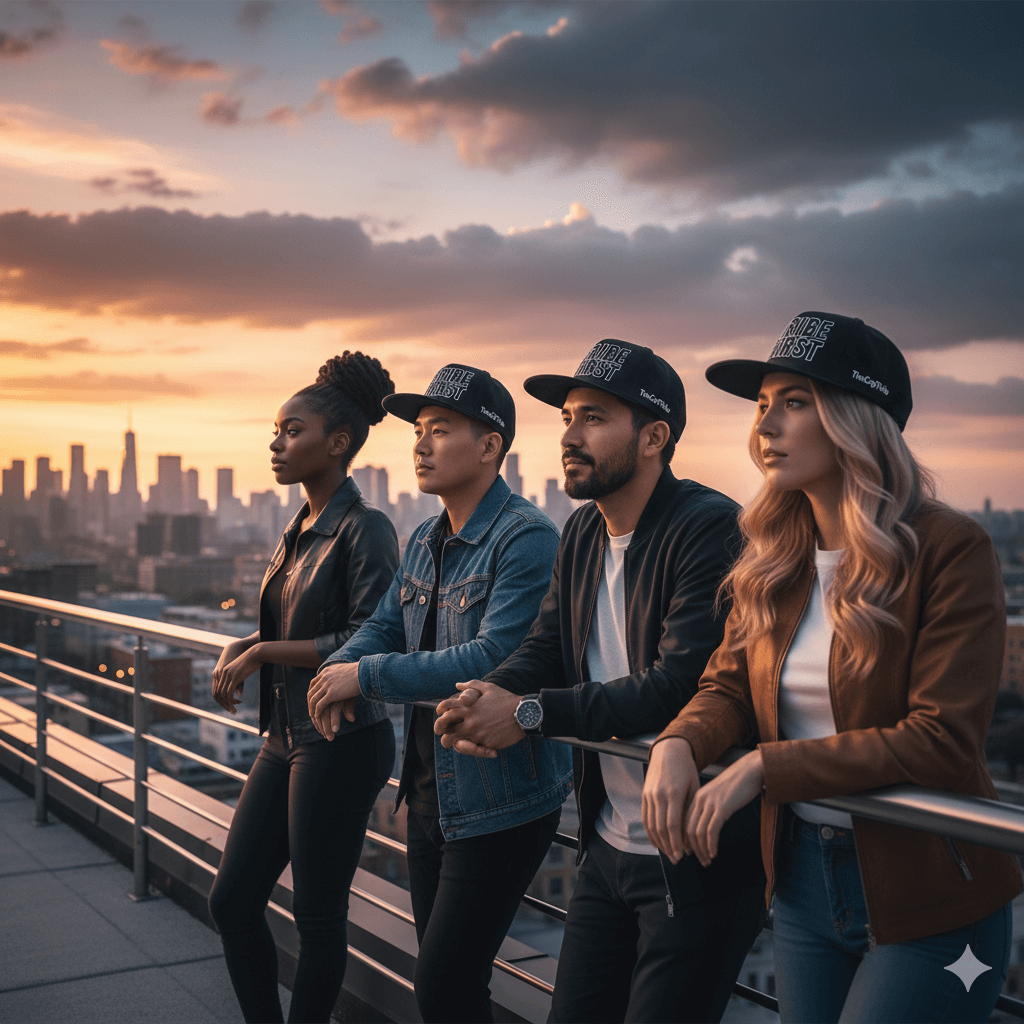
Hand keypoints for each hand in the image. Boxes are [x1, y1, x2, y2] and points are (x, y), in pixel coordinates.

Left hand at [212, 642, 262, 713]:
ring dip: (228, 704)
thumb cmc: (251, 662)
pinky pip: (229, 693)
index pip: (216, 690)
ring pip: (222, 695)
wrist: (256, 652)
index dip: (221, 699)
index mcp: (222, 672)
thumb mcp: (241, 673)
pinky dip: (232, 701)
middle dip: (224, 704)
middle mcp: (222, 673)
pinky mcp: (234, 677)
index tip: (229, 705)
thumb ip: (238, 683)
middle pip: (216, 694)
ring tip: (235, 709)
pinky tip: (239, 702)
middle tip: (232, 711)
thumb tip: (238, 696)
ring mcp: (227, 675)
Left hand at [307, 662, 361, 740]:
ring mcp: (327, 685)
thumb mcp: (346, 673)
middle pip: (312, 692)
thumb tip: (343, 680)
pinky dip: (317, 712)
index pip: (313, 683)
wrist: (365, 671)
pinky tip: (318, 717)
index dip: (312, 692)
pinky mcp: (332, 694)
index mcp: (327, 671)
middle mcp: (324, 677)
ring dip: (312, 710)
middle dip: (310, 703)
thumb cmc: (360, 672)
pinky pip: (320, 705)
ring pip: (314, 700)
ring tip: (313, 717)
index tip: (312, 700)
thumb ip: (341, 678)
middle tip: (311, 710)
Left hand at [434, 680, 522, 756]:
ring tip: (456, 742)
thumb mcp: (489, 688)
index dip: (439, 711)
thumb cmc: (506, 700)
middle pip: (445, 728)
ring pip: (455, 743)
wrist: (523, 714)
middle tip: (443, 732)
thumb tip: (457, 685)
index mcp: (470, 707)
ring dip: (453, 742)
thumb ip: (471, 685)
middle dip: (440, 730)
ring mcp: (477, 734)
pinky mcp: (485, 744)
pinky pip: (473, 749)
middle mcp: (470, 721)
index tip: (440, 714)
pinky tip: (476, 745)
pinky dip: (472, 748)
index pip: (446, 709)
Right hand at [642, 738, 700, 863]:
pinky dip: (649, 832)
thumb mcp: (694, 787)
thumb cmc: (686, 769)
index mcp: (673, 793)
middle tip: (676, 860)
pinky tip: (656, 841)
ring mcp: (649, 794)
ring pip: (651, 824)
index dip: (676, 842)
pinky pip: (645, 817)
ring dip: (659, 842)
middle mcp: (658, 795)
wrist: (669, 750)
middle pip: (661, 828)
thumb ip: (690, 809)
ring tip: (667, 853)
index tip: (682, 855)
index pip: (673, 824)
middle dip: (668, 846)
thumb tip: (690, 834)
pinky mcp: (644, 794)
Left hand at [684, 748, 763, 866]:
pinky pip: (711, 831)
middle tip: (700, 861)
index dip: (685, 840)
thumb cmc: (738, 784)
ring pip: (698, 832)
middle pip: (688, 829)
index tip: (690, 853)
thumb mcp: (719, 796)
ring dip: (702, 850)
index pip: (684, 822)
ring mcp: (710, 803)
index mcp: (697, 797)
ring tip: (708, 860)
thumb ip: (711, 808)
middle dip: (692, 849)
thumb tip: (708, 828)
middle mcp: (700, 799)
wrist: (751, 770)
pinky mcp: (722, 807)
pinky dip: (710, 845)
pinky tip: (714, 853)